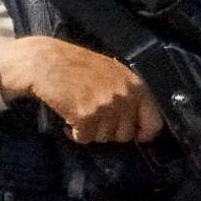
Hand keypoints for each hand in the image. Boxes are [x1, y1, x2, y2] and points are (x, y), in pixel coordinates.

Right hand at [0, 36, 159, 143]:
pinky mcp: (86, 116)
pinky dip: (75, 133)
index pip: (154, 122)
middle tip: (95, 119)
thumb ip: (128, 95)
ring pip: (104, 138)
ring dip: (91, 131)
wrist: (46, 62)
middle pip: (125, 135)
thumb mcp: (114, 74)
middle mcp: (125, 97)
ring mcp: (106, 107)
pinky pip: (84, 138)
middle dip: (109, 132)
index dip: (144, 133)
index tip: (137, 136)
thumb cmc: (77, 66)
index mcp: (136, 86)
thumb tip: (139, 124)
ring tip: (79, 114)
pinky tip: (69, 119)